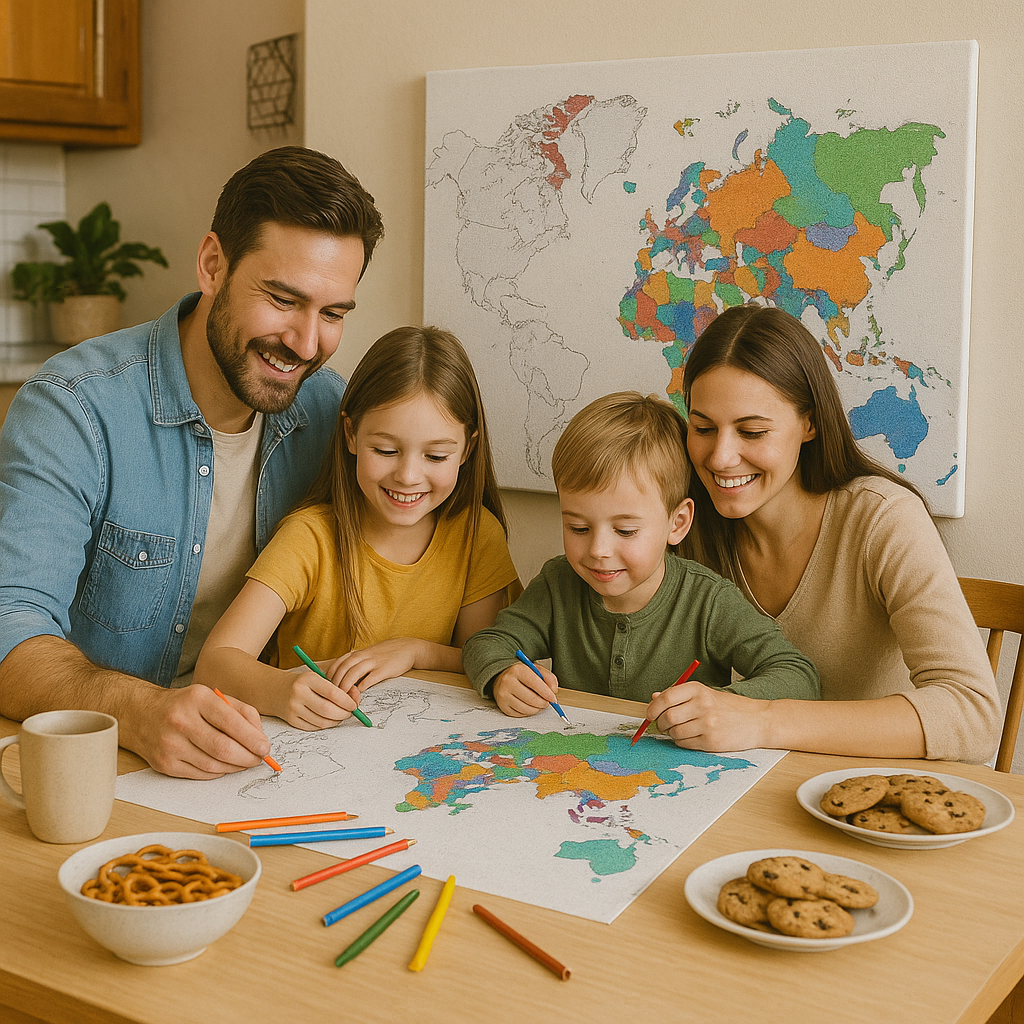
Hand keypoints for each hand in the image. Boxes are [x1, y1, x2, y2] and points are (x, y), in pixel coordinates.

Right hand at [127, 685, 270, 778]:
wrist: (141, 713)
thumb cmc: (186, 705)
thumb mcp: (213, 697)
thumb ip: (241, 712)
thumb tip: (260, 738)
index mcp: (197, 699)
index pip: (231, 722)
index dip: (252, 738)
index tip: (265, 748)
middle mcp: (181, 720)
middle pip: (223, 748)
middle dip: (247, 757)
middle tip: (259, 759)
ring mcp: (170, 744)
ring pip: (213, 764)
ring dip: (235, 767)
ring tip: (245, 762)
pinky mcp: (164, 764)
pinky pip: (200, 774)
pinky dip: (218, 772)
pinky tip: (224, 765)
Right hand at [278, 668, 363, 730]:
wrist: (276, 690)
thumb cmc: (303, 683)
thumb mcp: (317, 677)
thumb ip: (336, 685)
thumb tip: (355, 697)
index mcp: (308, 679)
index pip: (332, 693)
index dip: (347, 700)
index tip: (354, 704)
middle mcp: (299, 693)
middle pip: (328, 710)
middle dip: (344, 713)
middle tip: (350, 712)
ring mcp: (294, 708)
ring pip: (322, 721)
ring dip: (336, 721)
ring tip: (341, 715)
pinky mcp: (291, 720)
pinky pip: (314, 727)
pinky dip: (326, 725)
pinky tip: (329, 719)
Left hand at [323, 638, 424, 693]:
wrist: (407, 648)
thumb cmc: (385, 654)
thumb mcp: (367, 655)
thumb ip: (354, 664)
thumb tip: (339, 678)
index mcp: (357, 653)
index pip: (337, 663)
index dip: (330, 676)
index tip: (326, 687)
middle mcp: (363, 656)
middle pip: (343, 668)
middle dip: (335, 683)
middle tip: (331, 696)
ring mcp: (373, 662)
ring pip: (353, 673)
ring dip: (346, 686)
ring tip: (342, 698)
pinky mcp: (384, 669)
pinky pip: (370, 679)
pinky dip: (362, 687)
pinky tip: (358, 694)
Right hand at [492, 662, 559, 717]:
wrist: (502, 678)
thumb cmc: (521, 674)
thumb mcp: (535, 670)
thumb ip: (548, 677)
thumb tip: (553, 690)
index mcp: (517, 670)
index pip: (534, 683)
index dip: (546, 693)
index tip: (553, 698)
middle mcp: (508, 682)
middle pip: (531, 698)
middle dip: (543, 703)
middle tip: (547, 702)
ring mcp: (503, 695)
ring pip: (526, 708)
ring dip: (536, 709)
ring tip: (538, 704)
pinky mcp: (503, 706)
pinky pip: (520, 714)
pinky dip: (528, 712)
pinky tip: (529, 705)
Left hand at [646, 681, 769, 750]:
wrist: (759, 721)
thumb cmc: (729, 707)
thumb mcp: (706, 694)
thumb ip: (679, 696)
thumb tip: (653, 697)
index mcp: (698, 690)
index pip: (666, 698)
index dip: (653, 708)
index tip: (650, 714)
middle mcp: (702, 705)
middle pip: (667, 718)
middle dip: (661, 724)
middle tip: (664, 725)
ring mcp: (707, 724)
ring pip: (674, 733)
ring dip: (672, 734)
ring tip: (682, 730)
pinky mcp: (711, 742)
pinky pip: (684, 744)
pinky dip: (683, 743)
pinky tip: (692, 737)